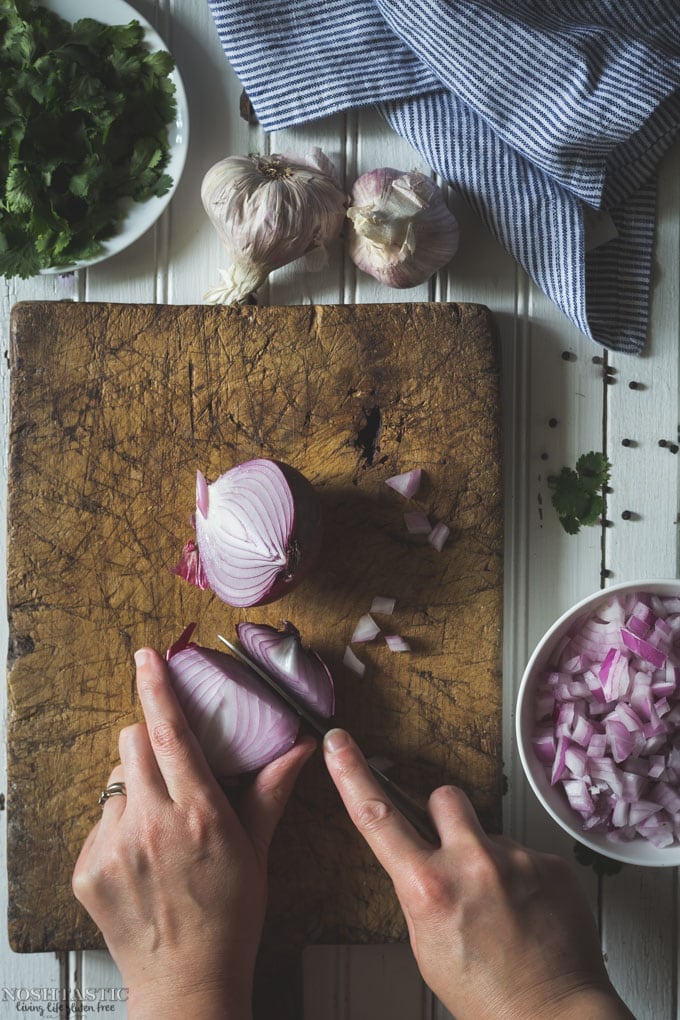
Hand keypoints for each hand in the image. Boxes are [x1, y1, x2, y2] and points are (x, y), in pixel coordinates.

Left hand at [72, 648, 314, 1019]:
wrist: (187, 982)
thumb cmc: (230, 917)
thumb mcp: (257, 849)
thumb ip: (271, 790)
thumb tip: (301, 746)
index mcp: (200, 813)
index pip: (170, 731)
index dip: (157, 687)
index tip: (147, 656)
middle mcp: (153, 824)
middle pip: (132, 743)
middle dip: (147, 739)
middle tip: (167, 764)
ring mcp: (115, 848)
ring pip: (114, 780)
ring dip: (134, 785)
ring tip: (158, 821)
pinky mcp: (89, 869)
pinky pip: (99, 821)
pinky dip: (118, 823)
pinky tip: (141, 855)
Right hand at [323, 728, 634, 1019]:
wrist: (554, 1016)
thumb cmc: (487, 994)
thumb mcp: (426, 943)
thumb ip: (420, 890)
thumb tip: (422, 859)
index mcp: (429, 888)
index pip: (378, 817)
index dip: (352, 774)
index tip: (340, 744)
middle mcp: (472, 864)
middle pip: (443, 798)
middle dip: (443, 817)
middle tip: (454, 854)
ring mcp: (516, 860)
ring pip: (488, 830)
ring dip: (486, 855)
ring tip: (500, 903)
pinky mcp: (551, 863)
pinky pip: (525, 853)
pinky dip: (523, 877)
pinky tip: (527, 910)